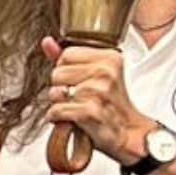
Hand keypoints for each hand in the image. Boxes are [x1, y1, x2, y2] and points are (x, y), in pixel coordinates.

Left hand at [42, 36, 150, 161]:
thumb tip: (47, 42)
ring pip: (55, 92)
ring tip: (76, 107)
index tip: (79, 80)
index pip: (66, 54)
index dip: (66, 70)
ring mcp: (99, 91)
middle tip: (79, 96)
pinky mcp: (90, 111)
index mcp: (110, 58)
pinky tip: (71, 118)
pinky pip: (56, 110)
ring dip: (59, 103)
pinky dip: (57, 117)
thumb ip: (68, 57)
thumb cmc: (109, 104)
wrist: (127, 132)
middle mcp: (106, 72)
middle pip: (57, 73)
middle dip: (61, 87)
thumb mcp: (94, 74)